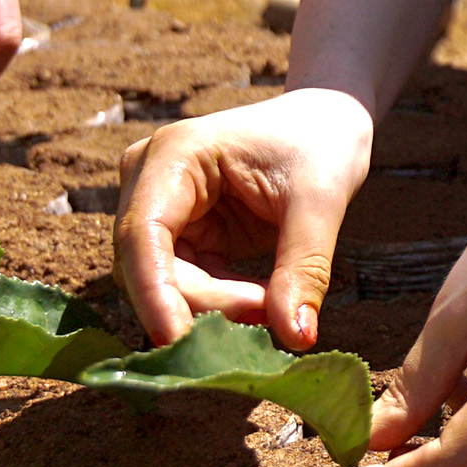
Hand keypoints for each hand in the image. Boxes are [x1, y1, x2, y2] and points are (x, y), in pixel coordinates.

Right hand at [116, 89, 371, 347]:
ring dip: (215, 308)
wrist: (325, 125)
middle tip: (268, 317)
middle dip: (203, 303)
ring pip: (164, 284)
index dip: (154, 292)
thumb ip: (304, 268)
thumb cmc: (321, 145)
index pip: (142, 233)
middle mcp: (150, 180)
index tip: (178, 341)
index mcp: (174, 154)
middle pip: (149, 266)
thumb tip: (297, 337)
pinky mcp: (180, 235)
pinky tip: (266, 299)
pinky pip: (187, 286)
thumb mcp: (320, 201)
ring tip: (274, 305)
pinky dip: (223, 301)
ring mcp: (161, 209)